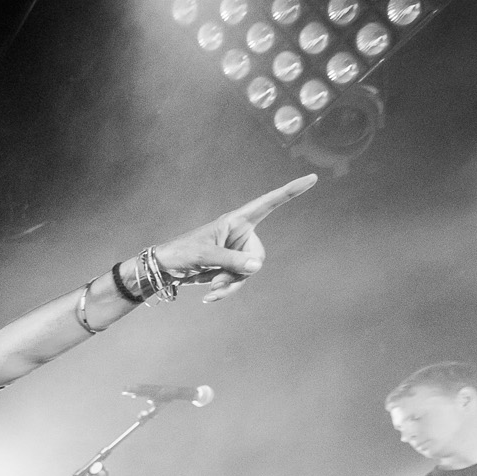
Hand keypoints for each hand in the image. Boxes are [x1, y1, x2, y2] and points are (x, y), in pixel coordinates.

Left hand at [151, 174, 317, 302]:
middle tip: (216, 279)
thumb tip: (257, 265)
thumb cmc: (181, 253)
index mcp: (236, 220)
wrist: (164, 269)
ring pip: (248, 273)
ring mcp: (236, 252)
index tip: (312, 177)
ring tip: (210, 289)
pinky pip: (237, 281)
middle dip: (240, 272)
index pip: (269, 203)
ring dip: (230, 284)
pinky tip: (209, 297)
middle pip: (257, 256)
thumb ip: (231, 260)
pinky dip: (225, 290)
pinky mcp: (230, 266)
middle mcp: (240, 234)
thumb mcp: (205, 255)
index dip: (290, 191)